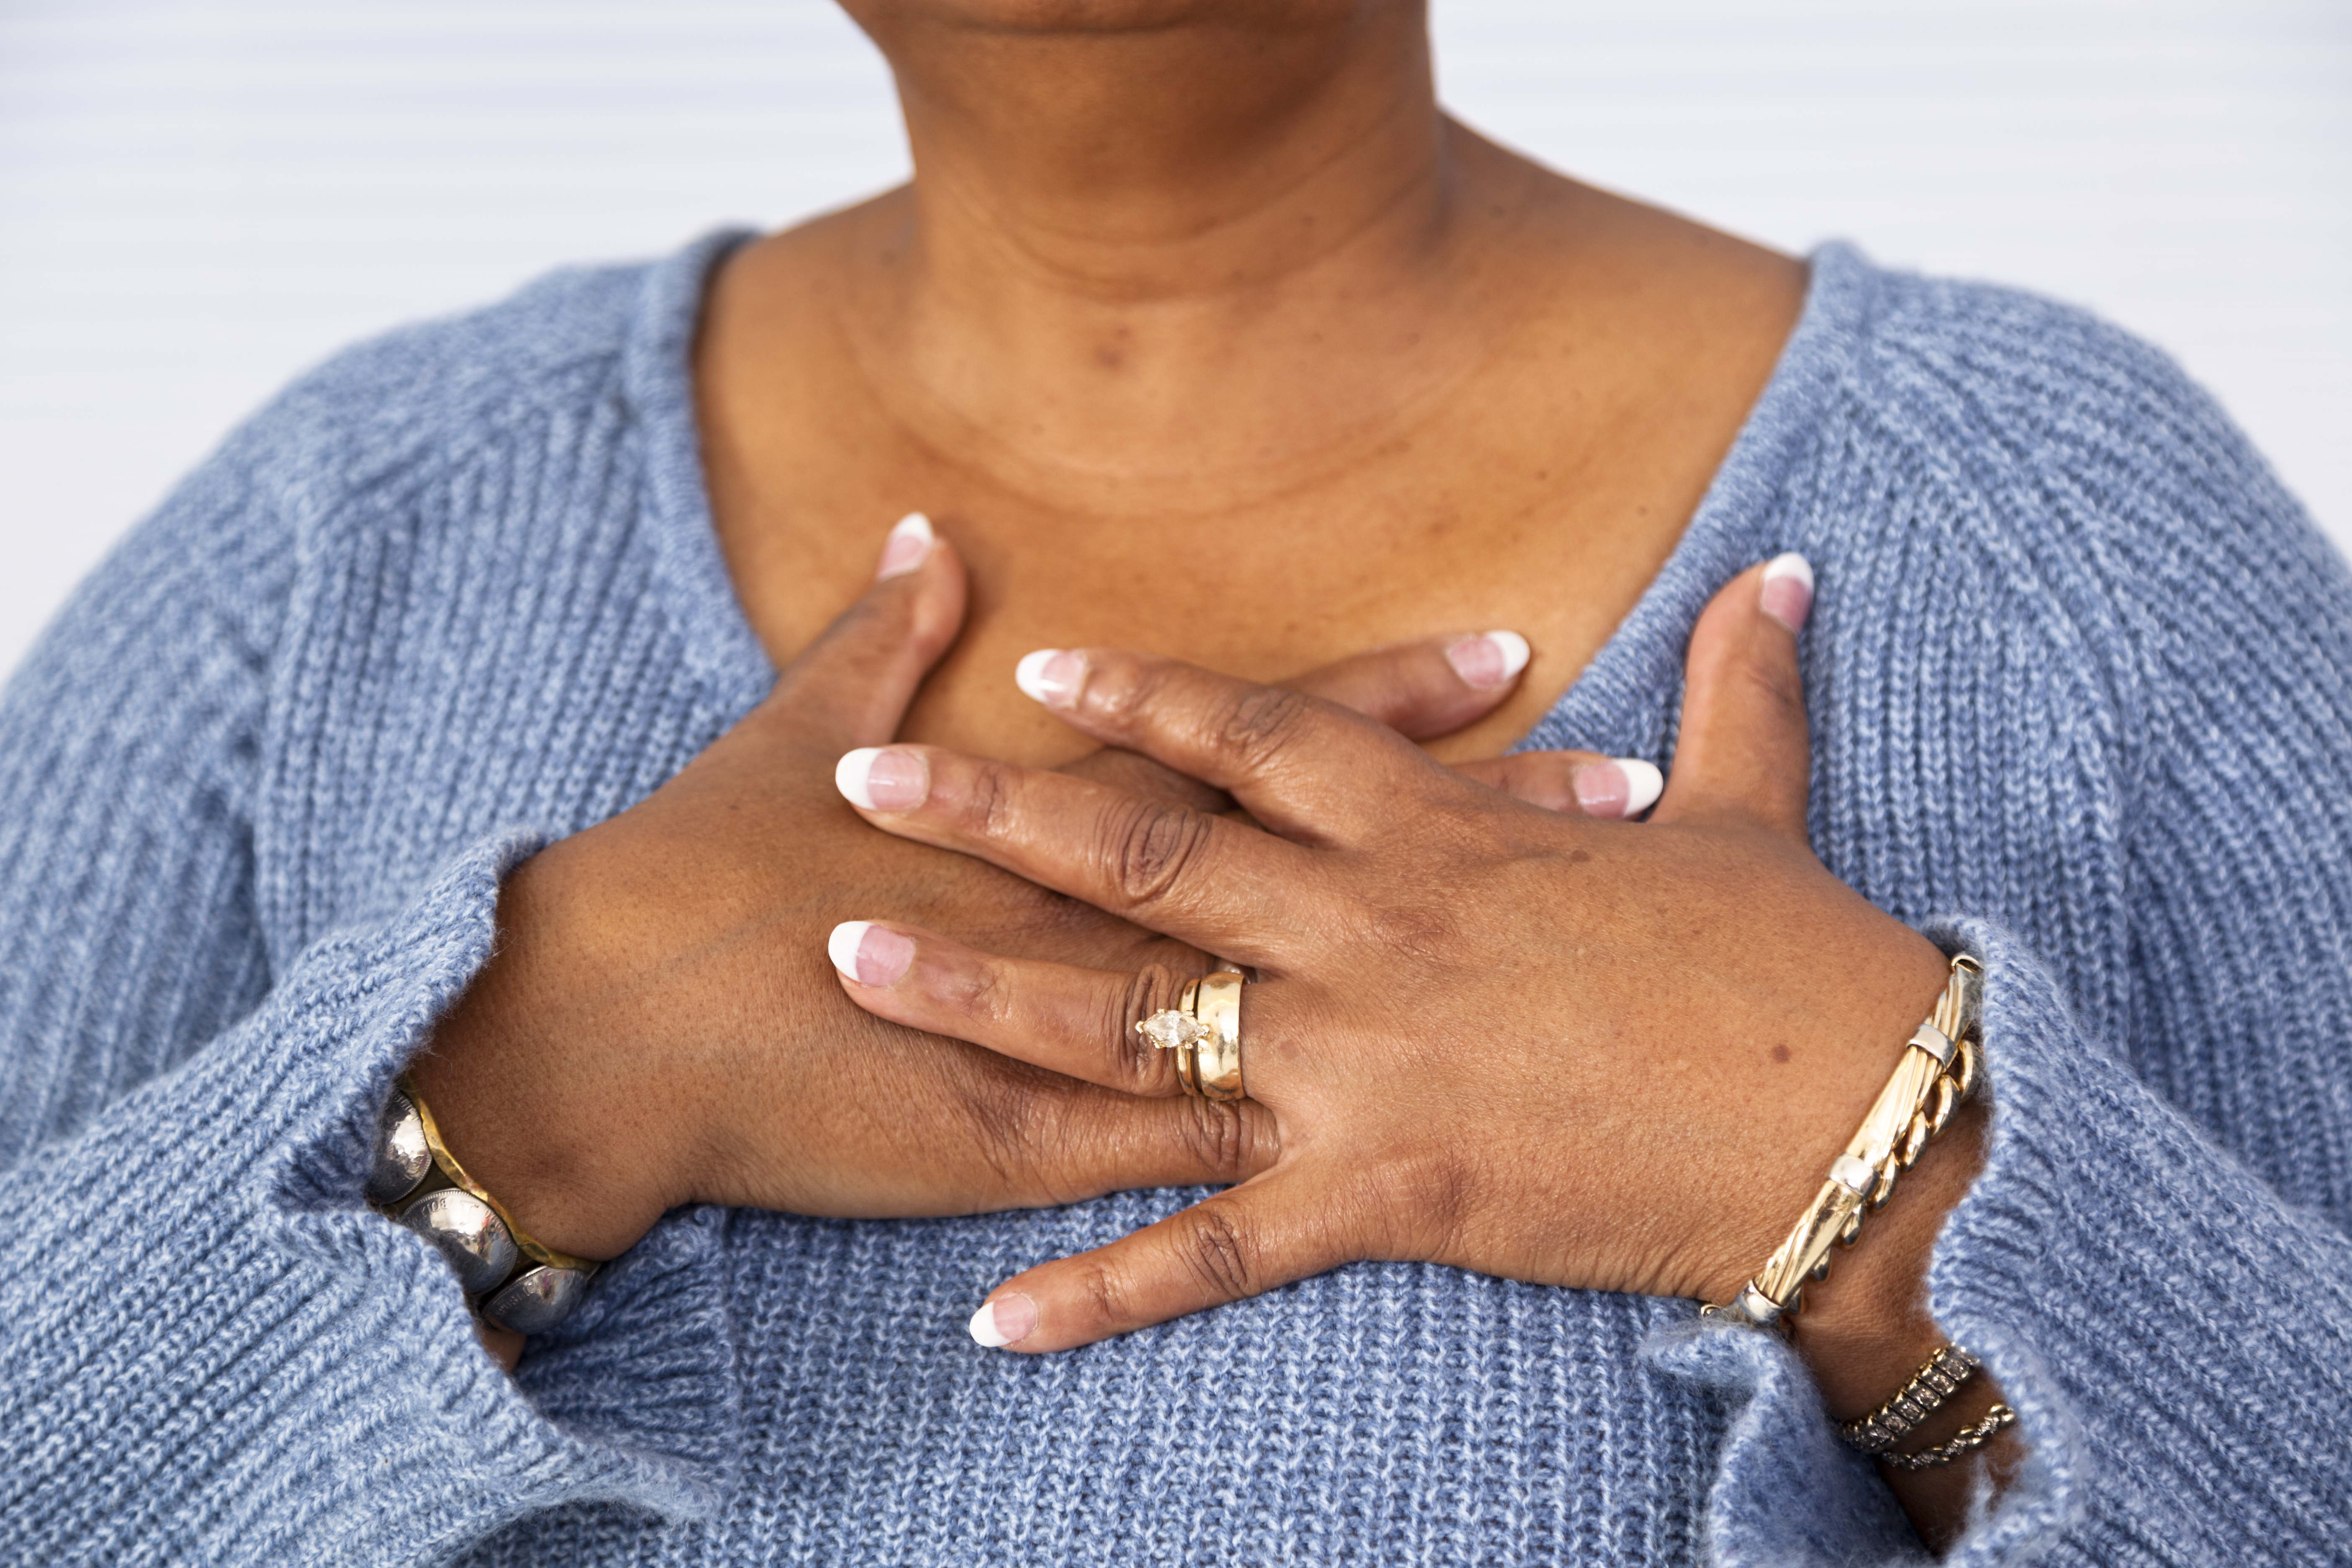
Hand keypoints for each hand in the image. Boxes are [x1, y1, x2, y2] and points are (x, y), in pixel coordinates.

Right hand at [410, 515, 1602, 1270]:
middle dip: (1481, 833)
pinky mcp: (1033, 1151)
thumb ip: (881, 641)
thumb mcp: (798, 734)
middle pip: (1328, 869)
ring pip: (1306, 1012)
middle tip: (1625, 789)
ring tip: (1587, 978)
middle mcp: (1103, 919)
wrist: (611, 1031)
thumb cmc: (696, 875)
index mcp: (1059, 813)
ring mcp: (1082, 1042)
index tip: (1503, 651)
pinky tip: (1438, 1165)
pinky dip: (1297, 1162)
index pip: (1260, 740)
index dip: (1388, 697)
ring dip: (1445, 1001)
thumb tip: (918, 536)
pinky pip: (1191, 1168)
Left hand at [824, 554, 1972, 1361]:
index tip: (1039, 671)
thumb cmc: (1803, 966)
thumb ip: (1740, 690)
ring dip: (984, 1000)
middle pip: (1148, 862)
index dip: (1147, 699)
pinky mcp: (1390, 1198)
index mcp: (1443, 836)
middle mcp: (1373, 935)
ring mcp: (1366, 1069)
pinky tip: (992, 1313)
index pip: (1263, 740)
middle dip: (994, 816)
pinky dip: (1100, 1286)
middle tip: (857, 788)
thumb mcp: (1757, 808)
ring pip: (1136, 1030)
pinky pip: (1214, 1249)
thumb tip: (1782, 569)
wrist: (1861, 1127)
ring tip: (852, 970)